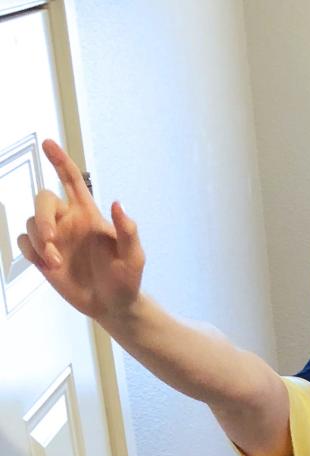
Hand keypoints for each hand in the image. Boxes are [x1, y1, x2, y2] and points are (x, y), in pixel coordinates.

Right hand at [16, 139, 144, 321]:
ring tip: (56, 263)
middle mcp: (68, 221)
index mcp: (88, 213)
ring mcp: (55, 239)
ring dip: (39, 242)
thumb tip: (118, 203)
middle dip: (42, 216)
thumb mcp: (134, 256)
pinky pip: (24, 242)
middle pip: (43, 200)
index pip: (71, 179)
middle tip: (50, 239)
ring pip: (31, 222)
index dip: (60, 160)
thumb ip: (128, 230)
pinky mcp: (43, 257)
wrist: (114, 306)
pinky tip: (47, 265)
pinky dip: (30, 251)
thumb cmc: (126, 279)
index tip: (48, 144)